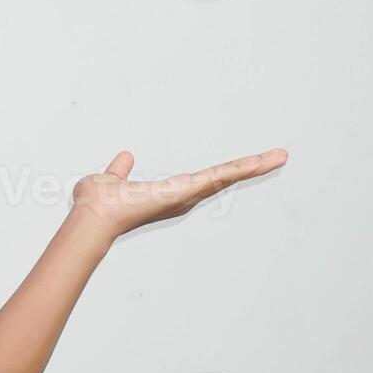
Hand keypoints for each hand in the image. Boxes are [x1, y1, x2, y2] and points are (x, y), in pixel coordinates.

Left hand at [70, 147, 288, 240]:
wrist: (93, 216)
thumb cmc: (97, 205)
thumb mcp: (112, 179)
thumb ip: (120, 170)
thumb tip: (124, 158)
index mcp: (167, 195)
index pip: (202, 181)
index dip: (223, 174)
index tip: (242, 166)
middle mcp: (181, 198)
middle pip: (221, 179)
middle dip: (248, 169)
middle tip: (276, 158)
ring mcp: (187, 196)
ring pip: (225, 177)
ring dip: (253, 166)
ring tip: (279, 156)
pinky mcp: (187, 191)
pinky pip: (219, 175)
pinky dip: (243, 168)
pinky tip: (265, 160)